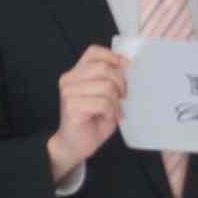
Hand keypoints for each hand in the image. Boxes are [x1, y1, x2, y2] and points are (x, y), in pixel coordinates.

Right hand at [44, 42, 128, 182]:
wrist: (74, 145)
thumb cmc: (92, 120)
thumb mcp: (104, 94)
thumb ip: (111, 79)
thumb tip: (129, 66)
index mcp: (76, 73)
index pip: (94, 52)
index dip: (114, 57)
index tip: (128, 68)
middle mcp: (69, 79)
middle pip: (104, 69)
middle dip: (121, 83)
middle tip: (123, 97)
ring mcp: (68, 92)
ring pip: (106, 86)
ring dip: (115, 102)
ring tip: (114, 111)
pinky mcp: (72, 106)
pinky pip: (102, 103)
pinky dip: (111, 112)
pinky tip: (108, 118)